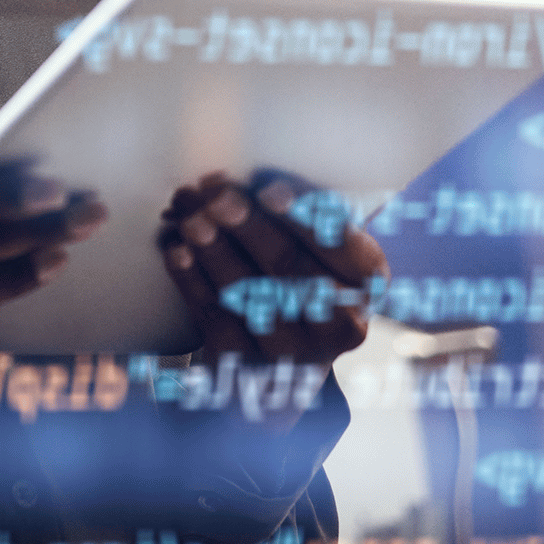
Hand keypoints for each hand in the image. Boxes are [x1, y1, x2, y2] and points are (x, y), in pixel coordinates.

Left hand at [159, 172, 388, 415]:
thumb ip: (294, 212)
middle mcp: (339, 321)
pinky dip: (193, 279)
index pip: (340, 245)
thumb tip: (242, 179)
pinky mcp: (246, 363)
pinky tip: (177, 251)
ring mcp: (292, 349)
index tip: (268, 192)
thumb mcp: (316, 248)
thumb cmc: (298, 277)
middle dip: (247, 226)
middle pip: (288, 266)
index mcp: (366, 280)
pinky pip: (215, 316)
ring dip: (213, 249)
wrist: (279, 364)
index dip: (304, 218)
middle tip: (217, 196)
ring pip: (247, 292)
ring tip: (190, 217)